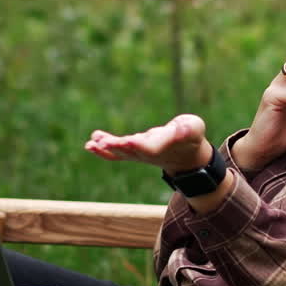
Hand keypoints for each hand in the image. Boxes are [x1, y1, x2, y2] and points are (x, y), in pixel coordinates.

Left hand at [85, 113, 211, 173]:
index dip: (139, 144)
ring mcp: (139, 154)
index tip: (128, 141)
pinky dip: (103, 151)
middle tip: (102, 142)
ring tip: (92, 142)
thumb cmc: (191, 137)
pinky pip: (116, 154)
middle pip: (130, 151)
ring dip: (106, 148)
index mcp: (163, 146)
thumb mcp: (194, 129)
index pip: (150, 147)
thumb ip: (188, 129)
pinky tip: (91, 144)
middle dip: (116, 146)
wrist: (186, 156)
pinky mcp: (132, 151)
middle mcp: (148, 153)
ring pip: (120, 152)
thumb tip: (182, 129)